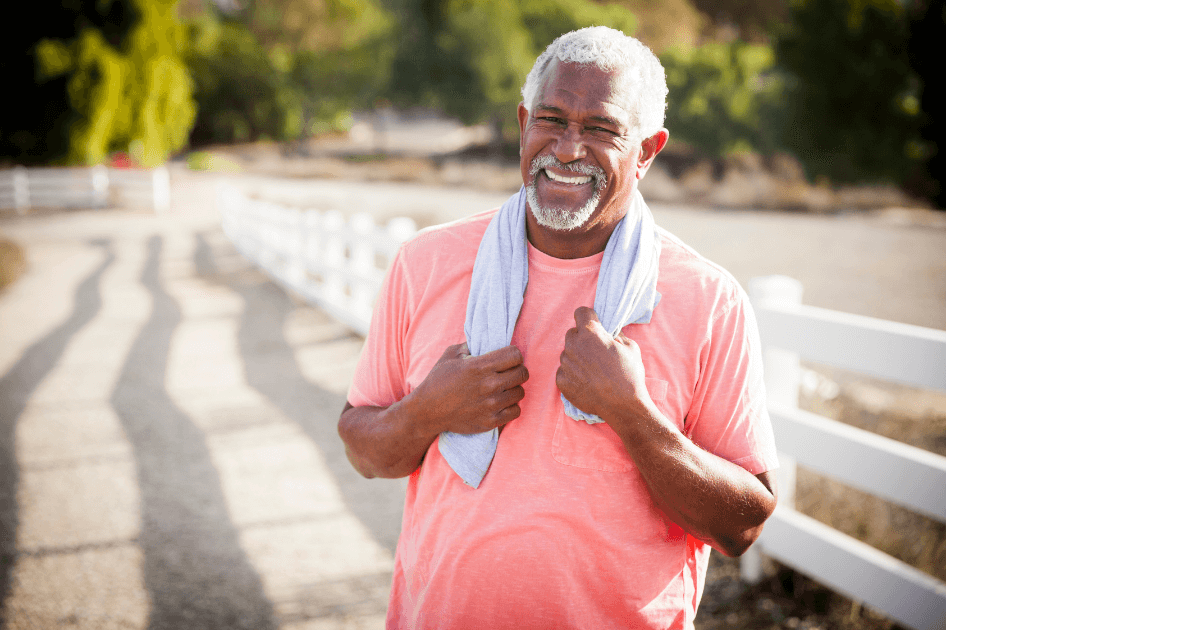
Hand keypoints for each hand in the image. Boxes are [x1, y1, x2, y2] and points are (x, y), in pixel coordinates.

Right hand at [406, 343, 528, 435]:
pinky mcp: (491, 421)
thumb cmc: (438, 380)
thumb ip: (470, 345)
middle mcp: (488, 385)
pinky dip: (511, 406)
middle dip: (517, 370)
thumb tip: (486, 341)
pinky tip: (501, 403)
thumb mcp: (450, 355)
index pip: (515, 355)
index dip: (513, 354)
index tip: (507, 358)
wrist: (427, 411)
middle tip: (507, 373)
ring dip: (513, 389)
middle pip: (523, 373)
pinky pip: (516, 411)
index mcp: (479, 367)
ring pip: (520, 392)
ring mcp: (491, 405)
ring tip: (502, 388)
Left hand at [556, 306, 651, 424]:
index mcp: (590, 333)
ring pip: (567, 353)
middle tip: (595, 352)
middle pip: (572, 334)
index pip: (580, 312)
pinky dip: (572, 374)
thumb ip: (616, 335)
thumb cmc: (629, 375)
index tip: (594, 326)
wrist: (623, 405)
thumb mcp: (631, 347)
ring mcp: (565, 363)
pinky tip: (586, 382)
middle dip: (582, 339)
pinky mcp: (561, 380)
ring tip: (593, 371)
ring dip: (577, 358)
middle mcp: (573, 345)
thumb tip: (609, 334)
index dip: (589, 318)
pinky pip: (564, 371)